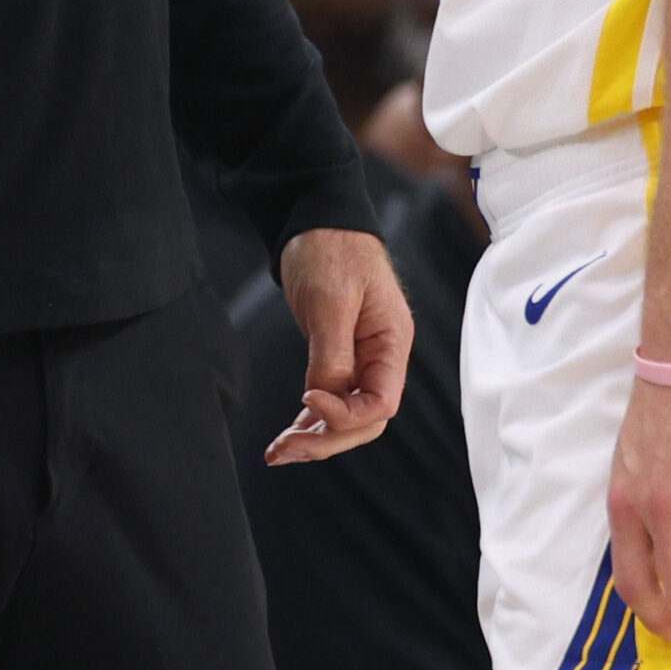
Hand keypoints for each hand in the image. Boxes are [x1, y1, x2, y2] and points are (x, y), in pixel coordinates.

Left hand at [266, 228, 412, 462]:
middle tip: (285, 450)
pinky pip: (331, 399)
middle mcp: (381, 356)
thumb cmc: (331, 248)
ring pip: (346, 416)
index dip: (346, 415)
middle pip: (365, 419)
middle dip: (326, 439)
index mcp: (392, 341)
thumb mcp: (331, 299)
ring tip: (278, 452)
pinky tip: (287, 436)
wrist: (316, 217)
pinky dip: (310, 420)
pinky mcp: (339, 355)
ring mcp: (361, 358)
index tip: (309, 402)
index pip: (382, 402)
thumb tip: (323, 399)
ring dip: (314, 438)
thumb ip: (332, 353)